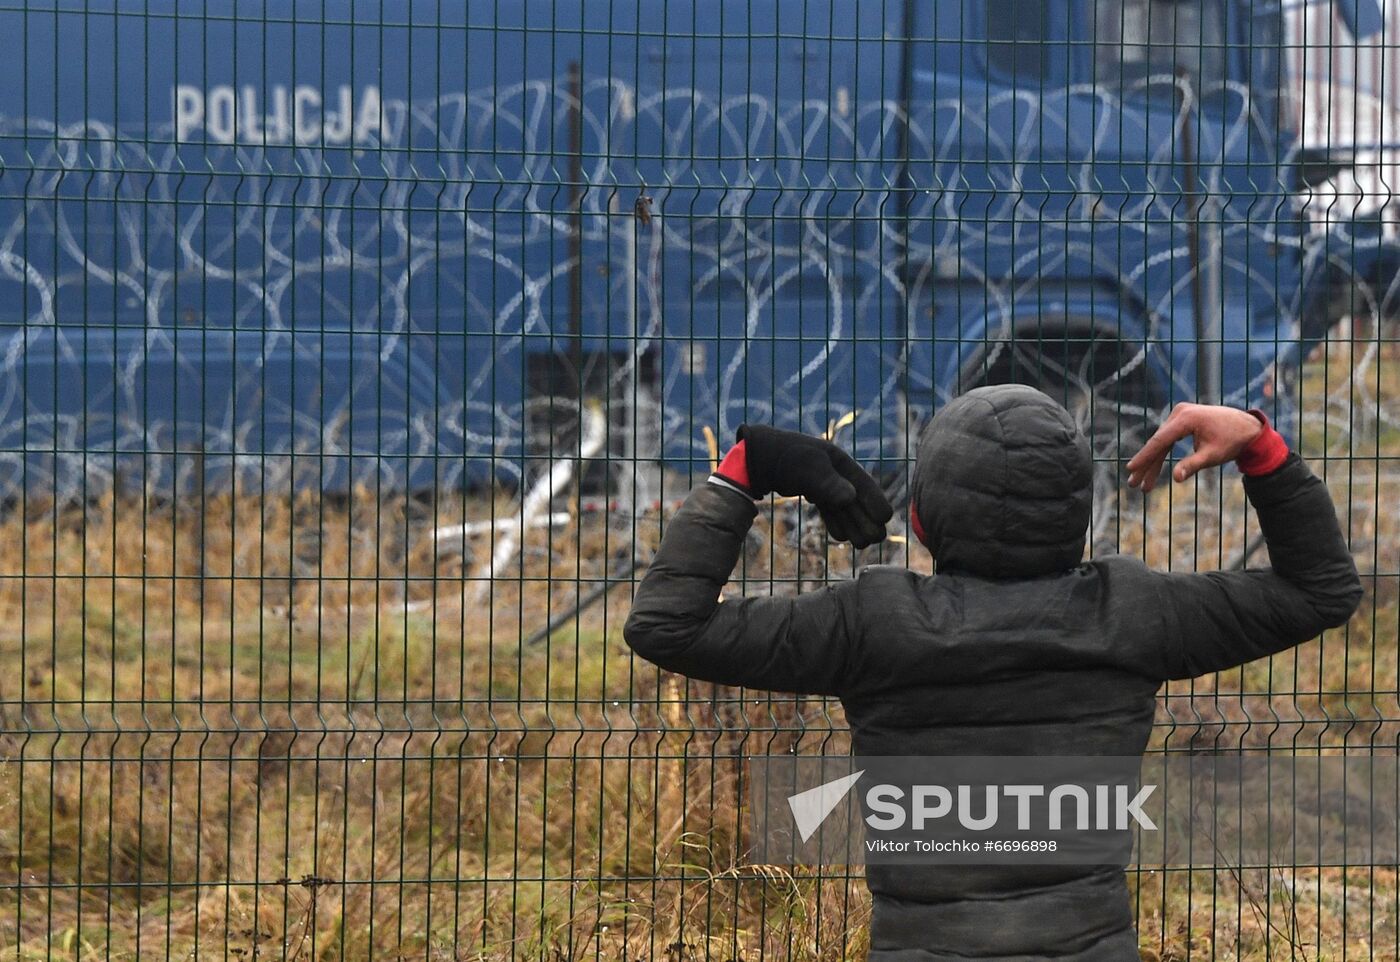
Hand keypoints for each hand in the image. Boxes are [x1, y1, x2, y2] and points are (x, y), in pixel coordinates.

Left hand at [737, 425, 893, 547]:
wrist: (759, 458)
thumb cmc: (784, 457)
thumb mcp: (807, 468)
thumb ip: (828, 483)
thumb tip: (850, 498)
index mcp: (839, 461)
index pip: (863, 483)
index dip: (875, 500)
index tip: (884, 518)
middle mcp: (836, 472)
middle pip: (857, 499)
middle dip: (866, 518)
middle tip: (876, 539)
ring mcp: (825, 483)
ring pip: (844, 507)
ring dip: (853, 525)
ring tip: (862, 544)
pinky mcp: (813, 492)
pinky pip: (829, 509)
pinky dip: (835, 522)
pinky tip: (841, 537)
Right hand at [1125, 403, 1264, 491]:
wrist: (1247, 427)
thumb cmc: (1232, 441)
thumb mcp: (1212, 456)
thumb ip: (1192, 465)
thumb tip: (1176, 477)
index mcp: (1186, 419)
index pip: (1160, 440)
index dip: (1144, 457)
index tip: (1130, 469)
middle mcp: (1180, 413)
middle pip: (1158, 442)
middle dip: (1147, 465)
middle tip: (1133, 484)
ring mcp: (1180, 414)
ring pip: (1161, 442)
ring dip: (1153, 462)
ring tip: (1143, 484)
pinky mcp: (1182, 418)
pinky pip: (1167, 438)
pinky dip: (1162, 453)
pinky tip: (1153, 469)